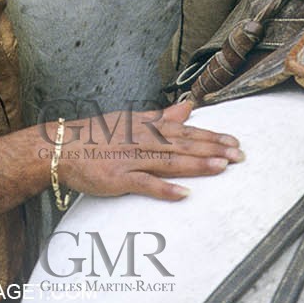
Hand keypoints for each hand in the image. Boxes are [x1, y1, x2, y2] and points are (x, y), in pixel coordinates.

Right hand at [55, 100, 242, 202]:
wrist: (64, 147)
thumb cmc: (99, 136)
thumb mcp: (132, 120)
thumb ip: (162, 117)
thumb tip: (188, 108)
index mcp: (148, 127)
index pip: (186, 131)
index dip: (211, 136)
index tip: (234, 142)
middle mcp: (143, 141)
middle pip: (184, 145)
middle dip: (213, 150)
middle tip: (239, 156)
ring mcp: (132, 159)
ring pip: (170, 162)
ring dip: (197, 165)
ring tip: (221, 168)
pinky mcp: (119, 179)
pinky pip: (146, 184)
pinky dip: (165, 189)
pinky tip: (184, 194)